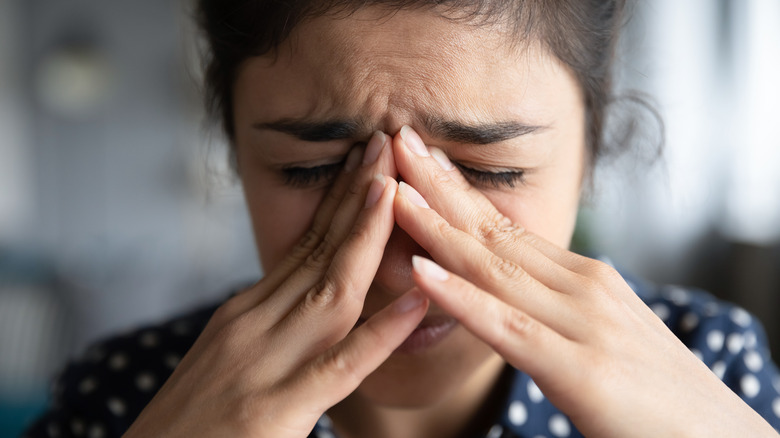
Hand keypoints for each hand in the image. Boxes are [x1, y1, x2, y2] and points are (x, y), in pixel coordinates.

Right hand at [124, 132, 427, 437]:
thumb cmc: (188, 425)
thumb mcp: (225, 358)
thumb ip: (268, 325)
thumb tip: (307, 297)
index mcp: (246, 312)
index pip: (303, 244)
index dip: (340, 199)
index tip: (368, 160)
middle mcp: (253, 324)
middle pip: (318, 250)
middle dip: (358, 195)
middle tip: (388, 142)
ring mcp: (263, 363)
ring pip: (329, 289)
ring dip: (365, 235)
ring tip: (397, 188)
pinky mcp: (274, 410)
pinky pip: (340, 366)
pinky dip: (381, 332)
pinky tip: (416, 302)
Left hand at [390, 126, 776, 436]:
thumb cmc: (655, 394)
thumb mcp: (600, 333)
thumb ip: (554, 309)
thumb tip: (510, 291)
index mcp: (582, 279)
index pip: (506, 227)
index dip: (457, 191)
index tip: (420, 159)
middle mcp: (581, 287)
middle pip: (493, 231)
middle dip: (438, 185)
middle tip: (395, 140)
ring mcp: (582, 322)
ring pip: (492, 266)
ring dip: (435, 225)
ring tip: (392, 190)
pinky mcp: (581, 369)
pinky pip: (507, 326)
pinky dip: (460, 297)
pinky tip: (418, 271)